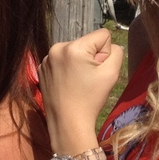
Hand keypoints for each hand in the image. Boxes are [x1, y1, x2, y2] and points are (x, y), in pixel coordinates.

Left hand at [40, 29, 123, 151]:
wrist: (67, 123)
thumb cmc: (90, 100)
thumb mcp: (111, 74)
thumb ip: (117, 52)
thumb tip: (110, 47)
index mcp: (74, 47)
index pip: (102, 35)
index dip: (106, 54)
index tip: (98, 72)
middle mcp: (57, 47)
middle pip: (87, 43)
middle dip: (91, 58)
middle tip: (88, 80)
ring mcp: (46, 58)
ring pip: (74, 51)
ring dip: (79, 63)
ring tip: (77, 84)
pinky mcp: (41, 68)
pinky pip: (62, 60)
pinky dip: (67, 70)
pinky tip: (67, 85)